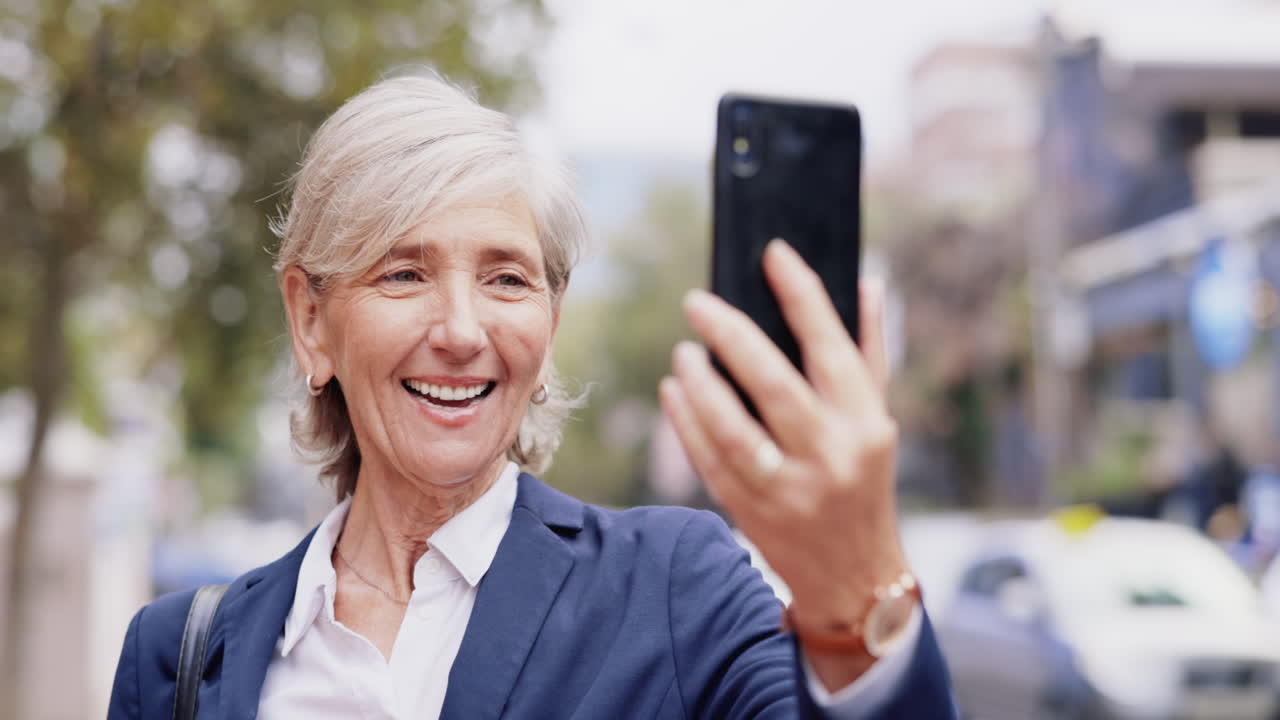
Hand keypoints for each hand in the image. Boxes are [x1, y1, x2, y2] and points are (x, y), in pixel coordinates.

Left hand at [659, 240, 906, 683]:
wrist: (854, 575)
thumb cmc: (863, 479)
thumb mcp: (877, 420)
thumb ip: (869, 353)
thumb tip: (865, 282)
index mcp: (865, 423)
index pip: (831, 346)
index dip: (801, 294)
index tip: (772, 253)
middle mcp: (831, 455)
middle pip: (773, 384)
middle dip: (731, 336)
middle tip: (697, 302)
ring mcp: (789, 489)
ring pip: (733, 428)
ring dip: (700, 384)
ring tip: (683, 352)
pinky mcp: (753, 513)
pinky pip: (710, 462)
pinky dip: (686, 423)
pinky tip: (673, 391)